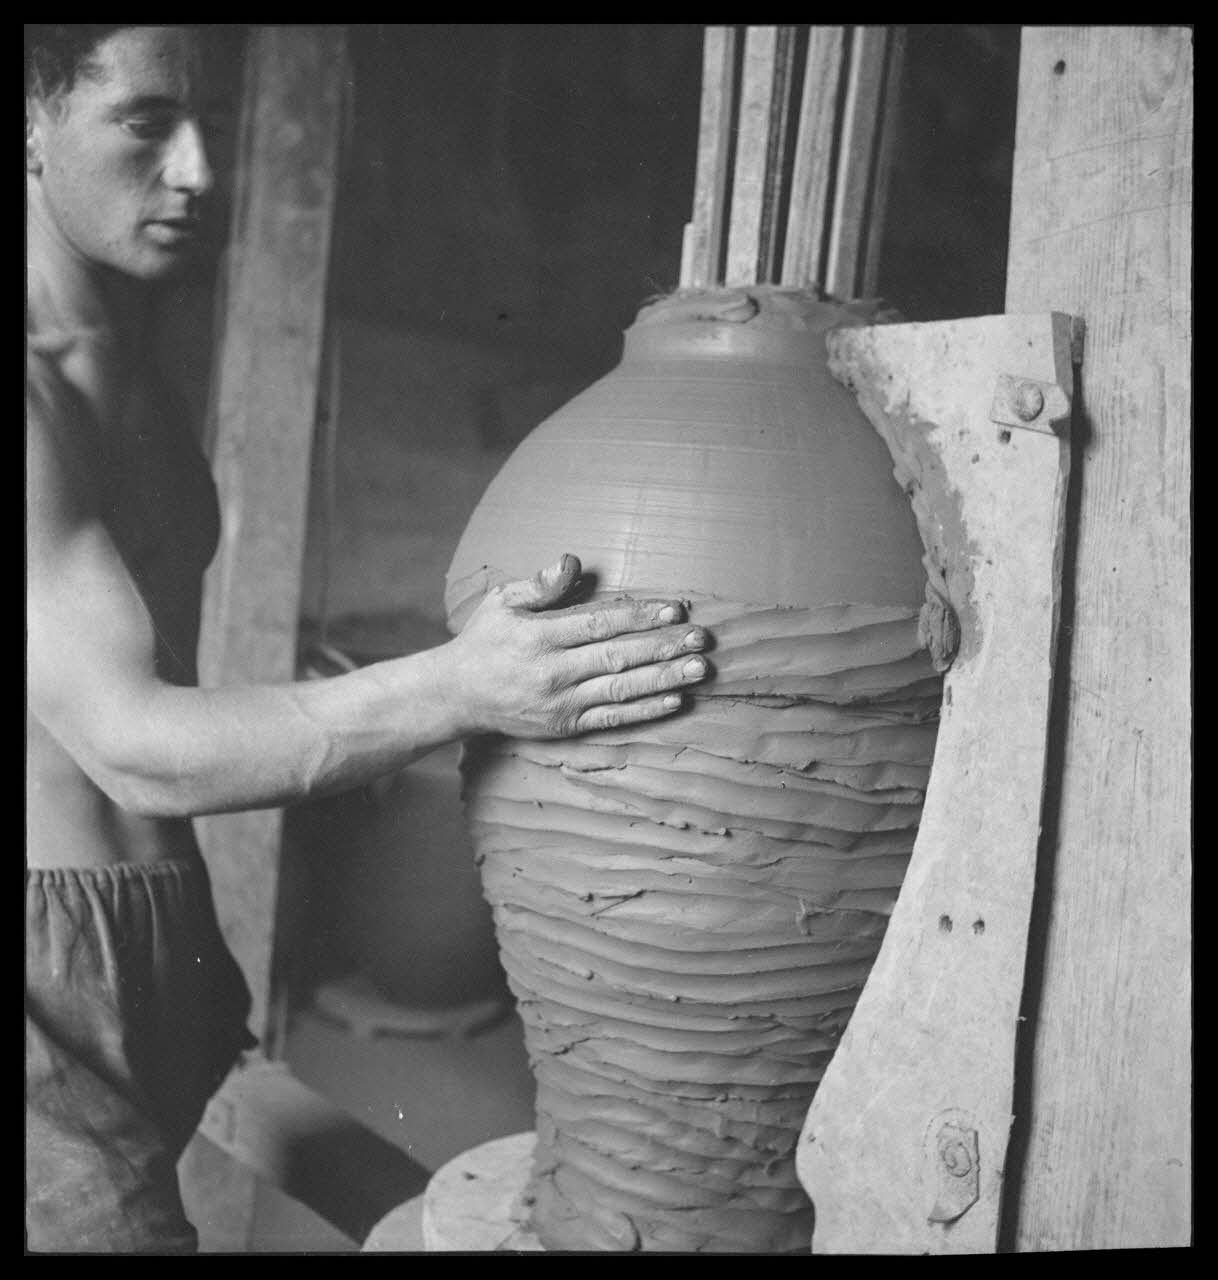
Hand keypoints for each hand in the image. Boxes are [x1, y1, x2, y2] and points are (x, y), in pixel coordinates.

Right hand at [442, 554, 709, 737]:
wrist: (456, 696)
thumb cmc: (485, 640)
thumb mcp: (502, 601)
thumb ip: (539, 584)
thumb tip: (572, 561)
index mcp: (539, 637)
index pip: (598, 624)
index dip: (639, 616)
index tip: (674, 608)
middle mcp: (552, 672)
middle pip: (617, 657)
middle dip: (662, 646)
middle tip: (700, 638)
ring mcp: (561, 703)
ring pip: (621, 690)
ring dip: (664, 679)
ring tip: (699, 669)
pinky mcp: (565, 727)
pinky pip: (612, 719)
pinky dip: (645, 711)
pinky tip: (674, 700)